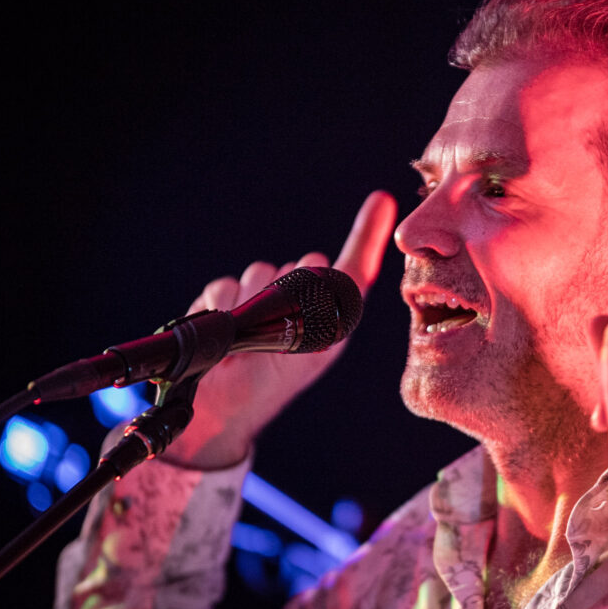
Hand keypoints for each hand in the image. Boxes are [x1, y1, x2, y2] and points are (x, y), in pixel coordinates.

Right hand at [161, 191, 397, 468]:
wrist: (226, 407)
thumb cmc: (277, 380)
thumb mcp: (318, 344)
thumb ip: (335, 297)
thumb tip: (331, 255)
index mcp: (325, 310)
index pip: (352, 265)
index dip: (367, 233)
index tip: (382, 200)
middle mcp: (297, 296)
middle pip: (304, 263)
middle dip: (296, 288)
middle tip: (284, 328)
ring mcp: (261, 294)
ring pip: (264, 270)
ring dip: (258, 300)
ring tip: (253, 337)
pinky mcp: (226, 298)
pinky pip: (229, 284)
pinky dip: (227, 305)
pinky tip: (230, 330)